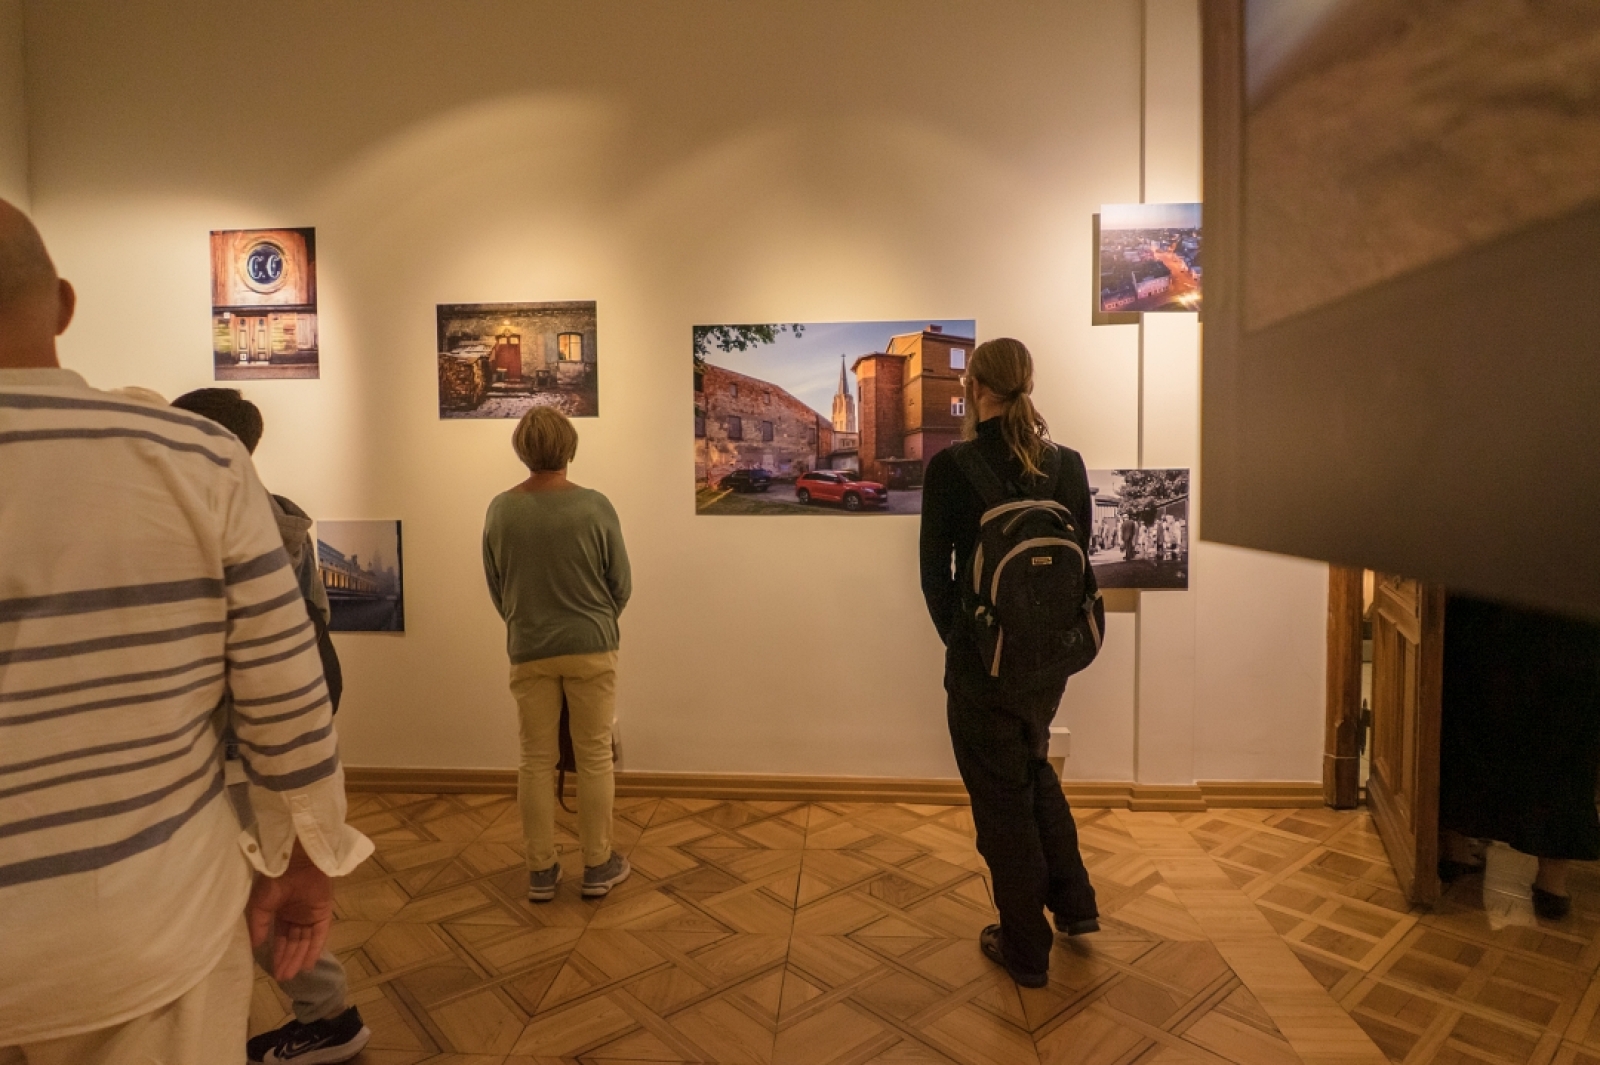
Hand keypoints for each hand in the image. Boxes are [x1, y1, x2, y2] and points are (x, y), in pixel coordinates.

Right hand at [246, 842, 333, 980]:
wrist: (295, 863)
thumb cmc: (275, 881)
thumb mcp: (260, 904)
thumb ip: (258, 925)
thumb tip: (255, 947)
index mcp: (281, 912)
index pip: (280, 938)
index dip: (277, 954)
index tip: (272, 972)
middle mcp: (296, 914)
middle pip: (293, 942)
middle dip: (287, 960)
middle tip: (282, 979)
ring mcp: (310, 914)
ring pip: (305, 941)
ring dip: (298, 958)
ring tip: (291, 975)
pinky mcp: (323, 912)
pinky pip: (319, 935)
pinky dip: (314, 949)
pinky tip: (308, 965)